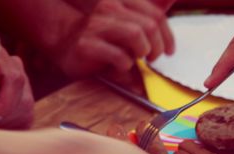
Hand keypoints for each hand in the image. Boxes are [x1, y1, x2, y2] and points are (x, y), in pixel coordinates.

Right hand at [55, 0, 175, 77]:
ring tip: (138, 59)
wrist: (62, 41)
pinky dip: (126, 65)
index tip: (169, 52)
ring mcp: (96, 25)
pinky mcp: (87, 45)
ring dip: (142, 51)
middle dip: (157, 47)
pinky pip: (118, 55)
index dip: (168, 36)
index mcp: (122, 2)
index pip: (156, 15)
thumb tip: (172, 9)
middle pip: (150, 26)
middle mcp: (109, 9)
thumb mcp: (125, 25)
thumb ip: (147, 19)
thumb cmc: (99, 36)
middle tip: (152, 58)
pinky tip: (121, 66)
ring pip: (136, 34)